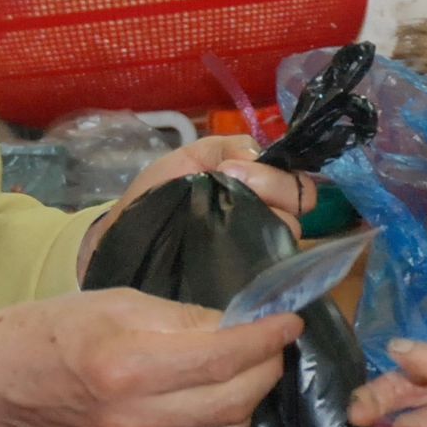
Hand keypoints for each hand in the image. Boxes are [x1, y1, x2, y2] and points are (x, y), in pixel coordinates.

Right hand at [0, 287, 299, 426]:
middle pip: (233, 402)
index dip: (265, 340)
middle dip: (265, 369)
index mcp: (129, 366)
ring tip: (239, 375)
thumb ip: (185, 318)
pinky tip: (209, 411)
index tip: (287, 323)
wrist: (0, 383)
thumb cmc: (57, 330)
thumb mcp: (120, 303)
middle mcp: (133, 420)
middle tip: (268, 347)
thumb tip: (241, 325)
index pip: (223, 358)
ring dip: (246, 403)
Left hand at [77, 133, 312, 277]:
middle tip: (228, 184)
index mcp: (260, 188)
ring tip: (222, 219)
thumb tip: (255, 156)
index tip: (232, 171)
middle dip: (271, 187)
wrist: (126, 234)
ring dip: (259, 219)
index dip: (273, 174)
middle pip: (300, 202)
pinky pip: (266, 265)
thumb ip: (227, 147)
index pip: (297, 181)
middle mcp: (268, 218)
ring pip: (288, 232)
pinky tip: (225, 245)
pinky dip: (252, 252)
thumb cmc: (158, 194)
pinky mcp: (243, 279)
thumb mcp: (191, 157)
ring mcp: (258, 249)